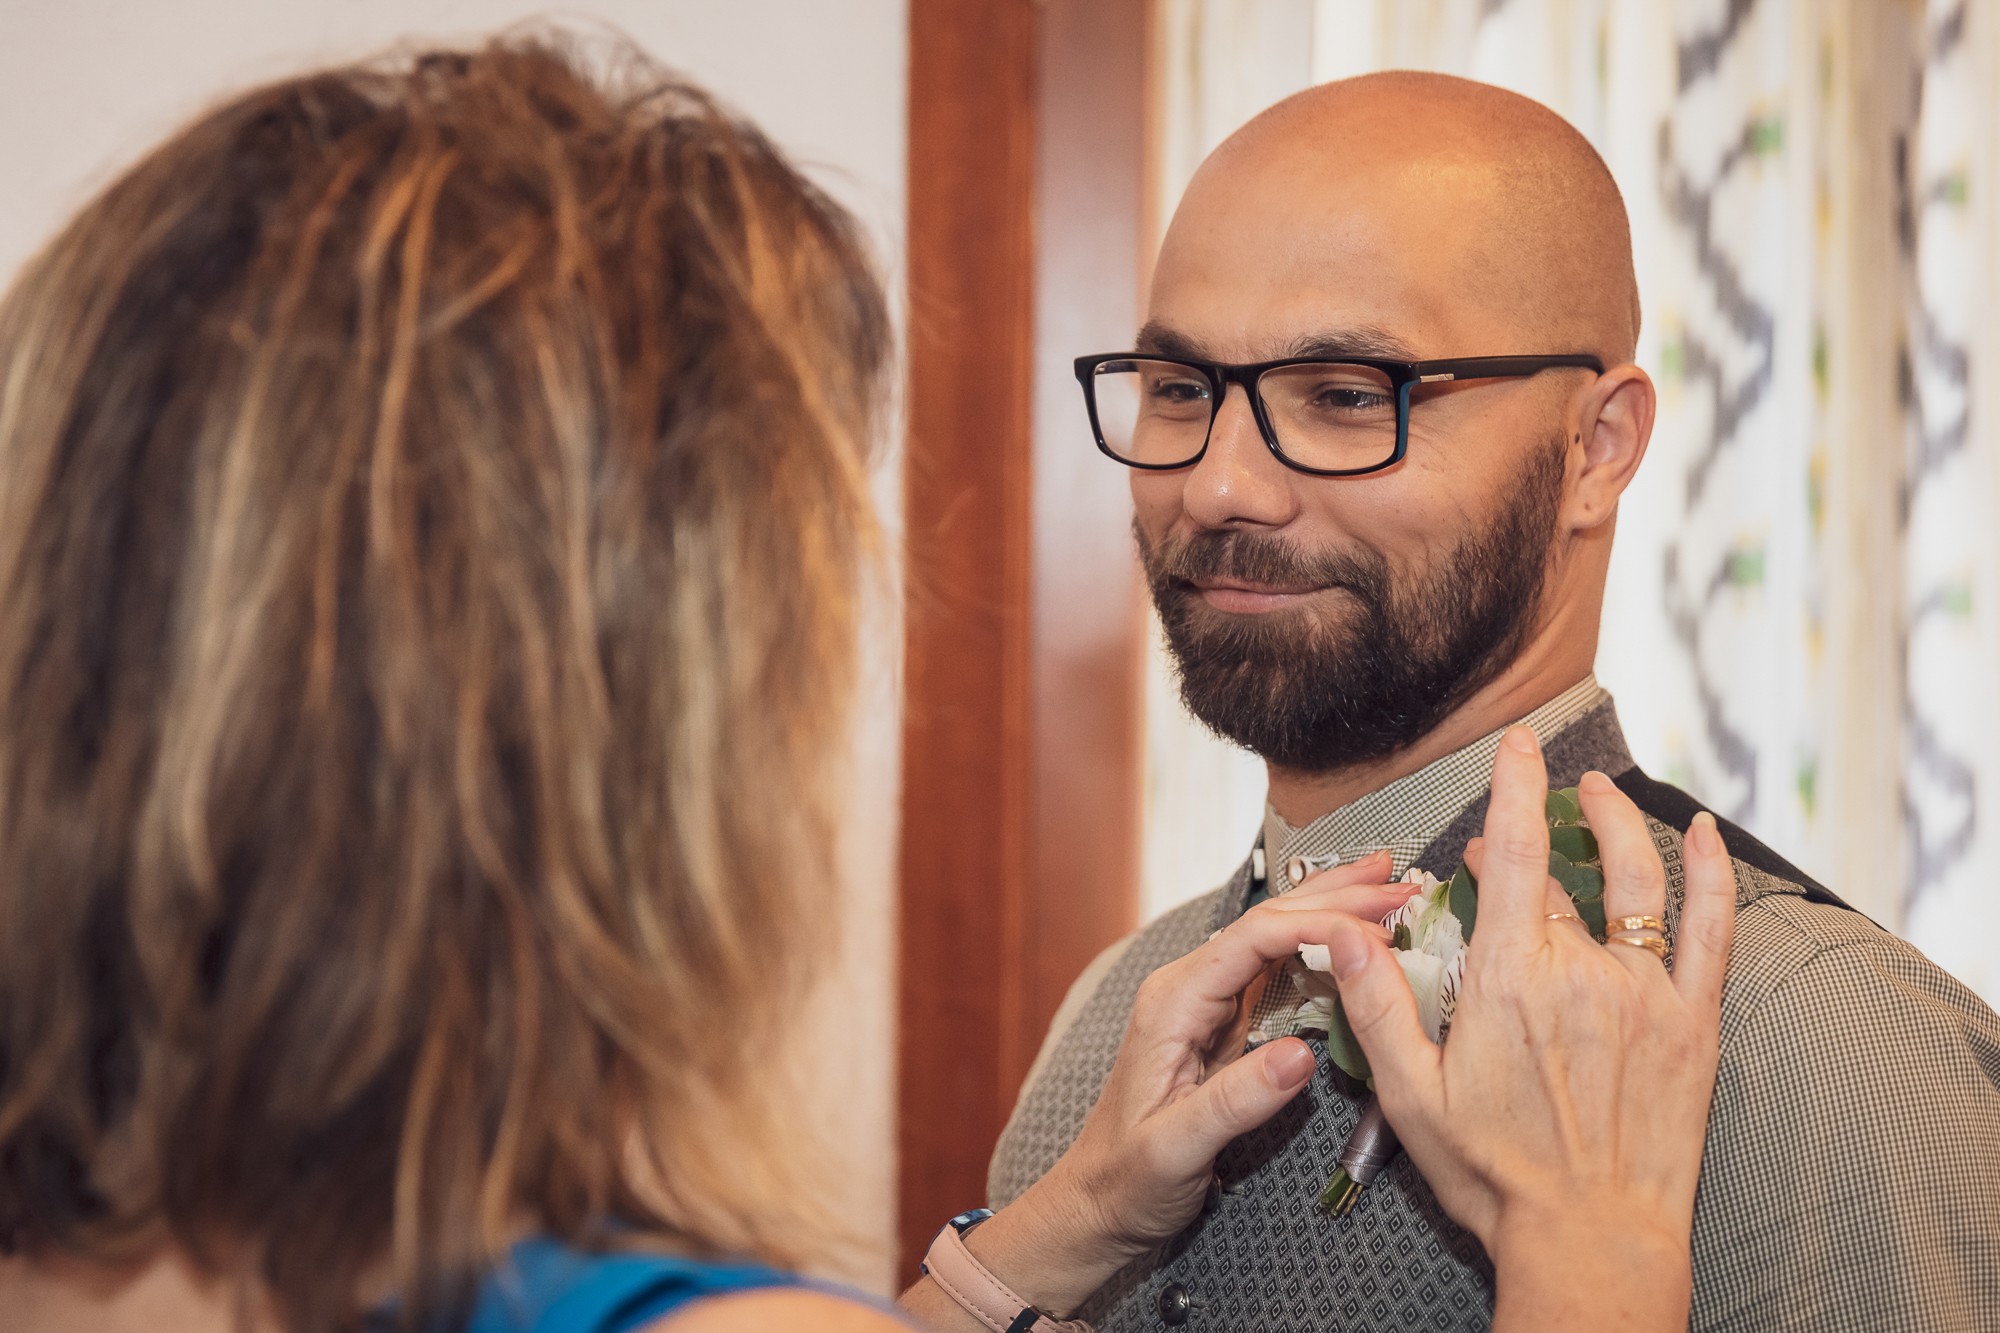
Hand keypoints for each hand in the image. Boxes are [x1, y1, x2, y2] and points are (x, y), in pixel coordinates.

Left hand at [964, 853, 1414, 1315]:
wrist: (1099, 1200)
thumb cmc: (1129, 1177)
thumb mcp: (1177, 1147)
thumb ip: (1236, 1101)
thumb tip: (1301, 1056)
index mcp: (1174, 1002)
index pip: (1254, 940)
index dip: (1319, 924)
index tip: (1378, 927)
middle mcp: (1190, 987)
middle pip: (1268, 923)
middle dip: (1335, 897)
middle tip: (1400, 883)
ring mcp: (1208, 1001)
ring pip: (1276, 938)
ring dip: (1332, 910)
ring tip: (1387, 885)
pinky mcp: (1226, 1022)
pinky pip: (1279, 971)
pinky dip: (1322, 948)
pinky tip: (1354, 939)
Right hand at [1320, 728, 1735, 1330]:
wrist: (1592, 1241)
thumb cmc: (1497, 1175)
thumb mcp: (1411, 1095)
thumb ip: (1377, 1005)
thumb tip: (1343, 933)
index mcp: (1510, 980)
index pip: (1511, 853)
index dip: (1514, 787)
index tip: (1517, 745)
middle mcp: (1582, 970)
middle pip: (1556, 875)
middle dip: (1529, 840)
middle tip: (1501, 842)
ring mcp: (1645, 991)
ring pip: (1636, 880)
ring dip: (1617, 823)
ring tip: (1600, 793)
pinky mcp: (1692, 1021)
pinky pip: (1710, 928)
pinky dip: (1710, 873)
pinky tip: (1703, 834)